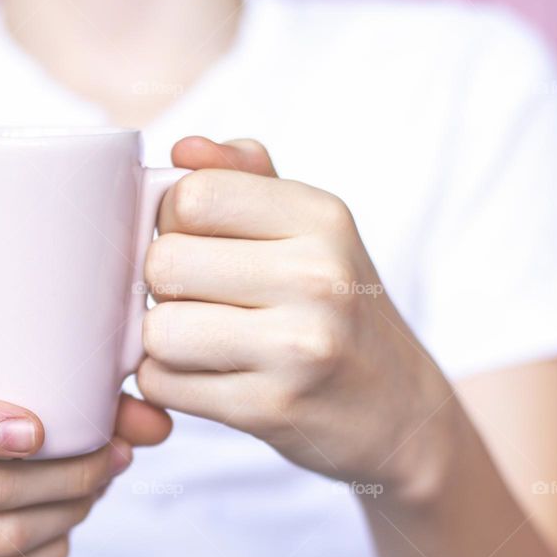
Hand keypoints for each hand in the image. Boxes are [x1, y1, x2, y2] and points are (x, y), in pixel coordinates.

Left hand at [137, 137, 454, 498]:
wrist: (399, 410)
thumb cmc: (336, 307)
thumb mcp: (309, 229)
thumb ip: (242, 176)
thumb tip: (183, 146)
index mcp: (321, 217)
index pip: (192, 195)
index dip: (171, 220)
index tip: (195, 242)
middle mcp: (317, 276)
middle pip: (164, 263)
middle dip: (162, 285)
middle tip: (196, 299)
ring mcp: (298, 347)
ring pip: (157, 331)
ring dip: (162, 340)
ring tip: (201, 340)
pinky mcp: (272, 408)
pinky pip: (164, 385)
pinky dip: (169, 383)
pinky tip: (208, 377)